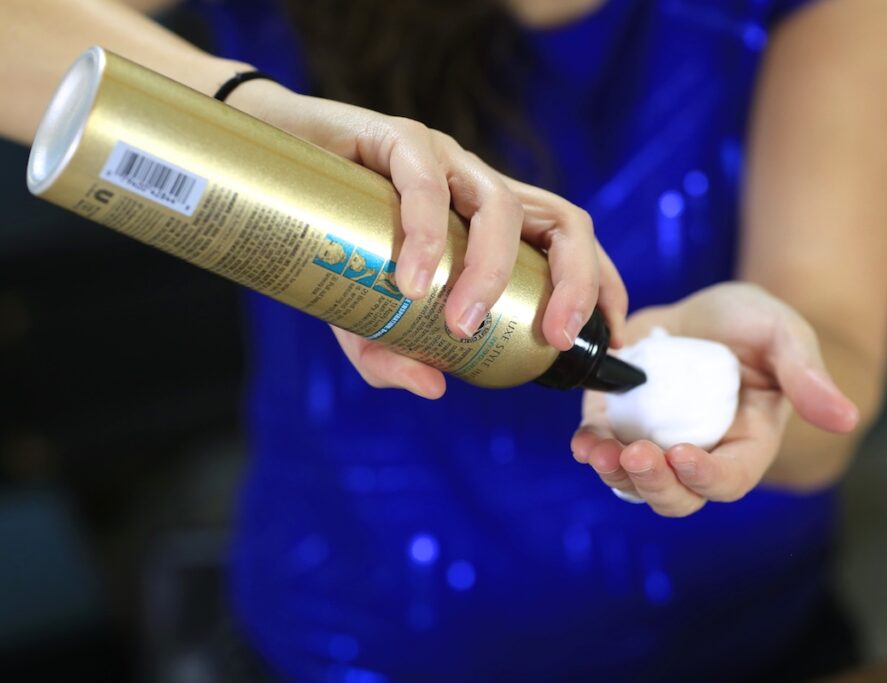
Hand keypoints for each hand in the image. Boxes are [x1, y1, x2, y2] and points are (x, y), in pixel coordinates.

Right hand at [229, 80, 626, 397]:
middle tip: (549, 339)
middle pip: (564, 222)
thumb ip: (394, 355)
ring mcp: (444, 161)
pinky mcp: (395, 139)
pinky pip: (427, 181)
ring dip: (491, 271)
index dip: (601, 287)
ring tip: (457, 324)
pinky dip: (426, 233)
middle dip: (576, 283)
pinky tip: (411, 280)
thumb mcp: (362, 317)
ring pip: (501, 205)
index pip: (570, 245)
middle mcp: (479, 188)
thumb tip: (435, 388)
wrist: (264, 173)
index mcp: (491, 224)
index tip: (608, 341)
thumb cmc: (329, 243)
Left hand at [570, 282, 858, 516]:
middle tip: (636, 456)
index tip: (682, 455)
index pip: (729, 480)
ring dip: (614, 474)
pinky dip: (590, 448)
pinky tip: (583, 440)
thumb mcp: (784, 335)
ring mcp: (657, 441)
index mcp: (746, 444)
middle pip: (677, 496)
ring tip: (596, 451)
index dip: (706, 477)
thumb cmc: (754, 324)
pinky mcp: (622, 421)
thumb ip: (807, 375)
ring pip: (633, 483)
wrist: (708, 309)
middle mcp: (699, 454)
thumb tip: (846, 418)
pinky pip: (604, 448)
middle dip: (654, 484)